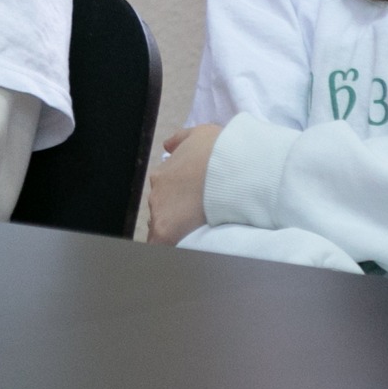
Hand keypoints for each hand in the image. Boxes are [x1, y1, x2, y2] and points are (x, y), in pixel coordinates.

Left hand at [144, 123, 222, 244]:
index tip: (190, 207)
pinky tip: (183, 254)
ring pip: (161, 229)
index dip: (177, 202)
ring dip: (174, 233)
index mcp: (163, 175)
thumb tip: (168, 145)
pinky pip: (162, 247)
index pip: (165, 194)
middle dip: (176, 218)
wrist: (230, 165)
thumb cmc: (219, 149)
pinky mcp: (165, 232)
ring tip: (194, 238)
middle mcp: (157, 194)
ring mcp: (159, 213)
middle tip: (196, 223)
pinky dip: (171, 250)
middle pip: (162, 212)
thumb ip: (180, 140)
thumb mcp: (199, 134)